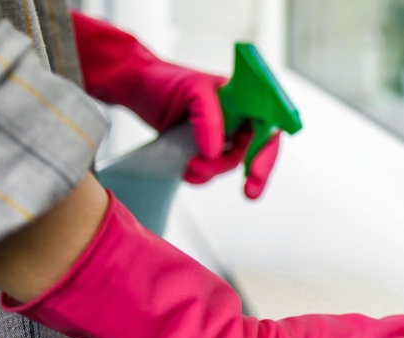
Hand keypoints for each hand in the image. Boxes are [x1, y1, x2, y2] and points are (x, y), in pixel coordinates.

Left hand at [72, 11, 279, 196]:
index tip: (256, 169)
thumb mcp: (191, 91)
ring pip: (232, 161)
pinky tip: (187, 172)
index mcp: (242, 96)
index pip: (268, 123)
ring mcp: (221, 132)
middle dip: (254, 172)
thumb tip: (216, 151)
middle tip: (249, 191)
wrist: (135, 88)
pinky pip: (213, 167)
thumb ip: (209, 119)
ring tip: (191, 168)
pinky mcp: (205, 146)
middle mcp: (236, 114)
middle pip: (256, 148)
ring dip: (214, 172)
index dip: (267, 148)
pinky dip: (202, 175)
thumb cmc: (163, 79)